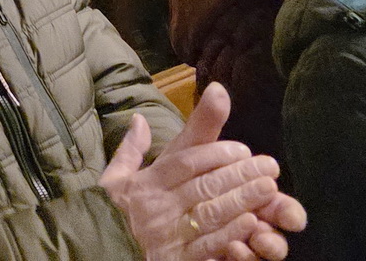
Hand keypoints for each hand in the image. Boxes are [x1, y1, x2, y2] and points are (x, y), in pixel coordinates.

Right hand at [101, 84, 305, 260]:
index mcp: (145, 184)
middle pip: (204, 185)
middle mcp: (157, 207)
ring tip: (268, 189)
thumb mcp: (113, 181)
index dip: (216, 153)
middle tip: (269, 166)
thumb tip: (139, 118)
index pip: (185, 162)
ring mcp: (167, 235)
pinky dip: (231, 232)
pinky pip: (208, 244)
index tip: (242, 150)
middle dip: (239, 174)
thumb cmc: (111, 216)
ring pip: (211, 213)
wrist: (97, 253)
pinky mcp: (176, 259)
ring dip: (242, 200)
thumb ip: (130, 150)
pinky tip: (251, 222)